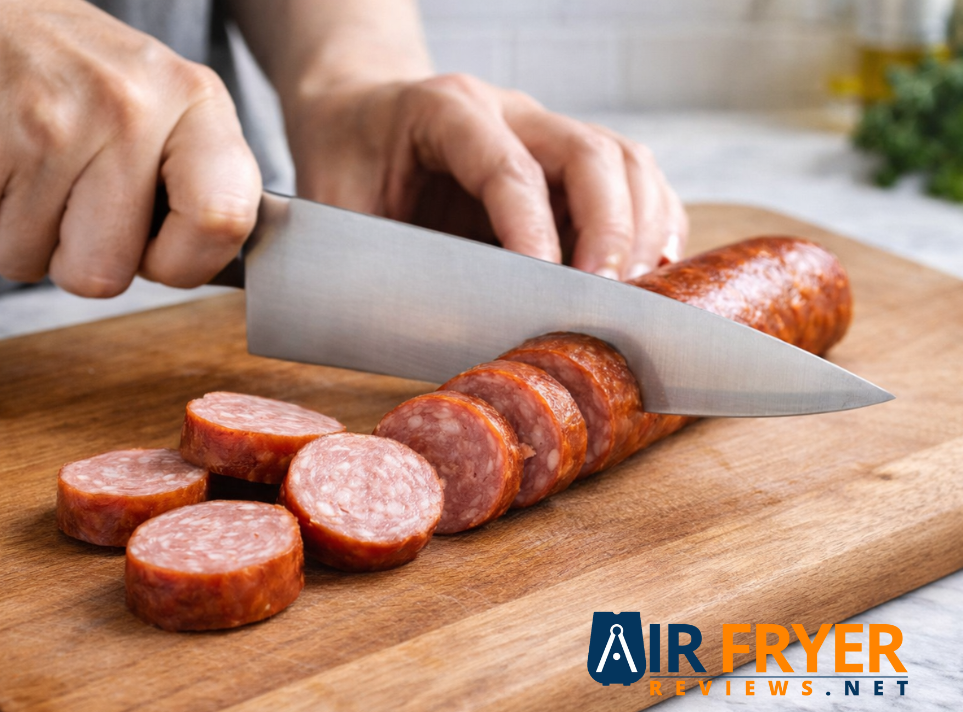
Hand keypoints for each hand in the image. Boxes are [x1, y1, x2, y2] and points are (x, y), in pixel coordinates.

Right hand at [0, 0, 260, 296]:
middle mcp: (125, 109)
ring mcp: (45, 128)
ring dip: (25, 236)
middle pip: (106, 275)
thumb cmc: (84, 73)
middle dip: (83, 259)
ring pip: (28, 264)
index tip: (164, 255)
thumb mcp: (166, 103)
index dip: (188, 263)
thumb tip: (207, 263)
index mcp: (191, 99)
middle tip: (78, 204)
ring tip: (31, 171)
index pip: (222, 219)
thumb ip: (200, 181)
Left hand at [288, 74, 686, 279]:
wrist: (360, 115)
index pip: (507, 167)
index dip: (531, 230)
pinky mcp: (564, 160)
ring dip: (641, 228)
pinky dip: (651, 224)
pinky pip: (630, 180)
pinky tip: (648, 270)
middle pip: (589, 153)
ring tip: (635, 294)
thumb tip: (419, 329)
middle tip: (604, 298)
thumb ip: (369, 254)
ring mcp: (544, 131)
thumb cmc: (345, 162)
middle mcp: (508, 111)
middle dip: (609, 229)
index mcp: (445, 111)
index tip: (543, 288)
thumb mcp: (333, 205)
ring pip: (623, 161)